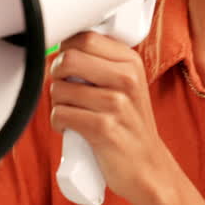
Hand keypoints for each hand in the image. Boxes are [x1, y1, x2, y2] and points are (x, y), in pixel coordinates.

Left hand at [48, 31, 175, 204]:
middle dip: (56, 74)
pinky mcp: (103, 128)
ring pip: (59, 89)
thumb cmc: (129, 125)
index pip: (85, 37)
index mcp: (131, 62)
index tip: (67, 64)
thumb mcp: (127, 85)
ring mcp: (116, 103)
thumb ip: (102, 64)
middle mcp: (126, 78)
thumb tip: (62, 49)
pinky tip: (71, 128)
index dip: (66, 49)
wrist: (148, 167)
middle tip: (65, 89)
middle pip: (68, 59)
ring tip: (72, 112)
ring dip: (57, 103)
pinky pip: (60, 114)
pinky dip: (58, 123)